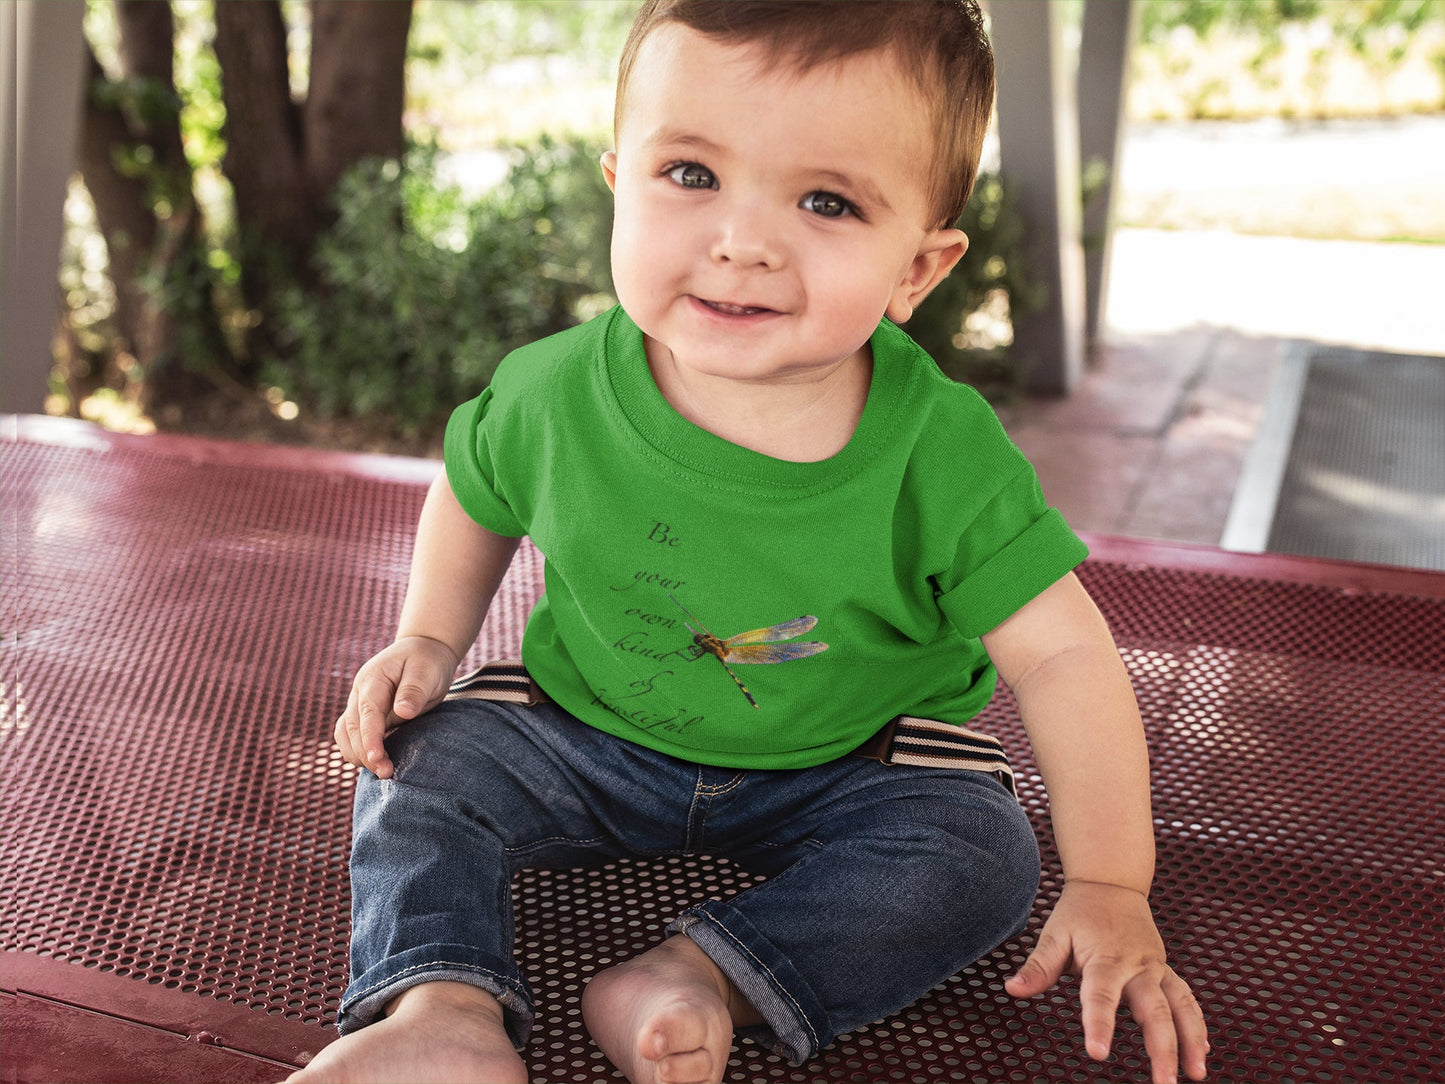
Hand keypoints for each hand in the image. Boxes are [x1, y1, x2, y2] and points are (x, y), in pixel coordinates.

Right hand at [334, 636, 460, 778]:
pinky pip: (354, 737)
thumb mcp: (427, 670)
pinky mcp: (367, 716)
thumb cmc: (427, 661)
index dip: (369, 739)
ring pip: (345, 735)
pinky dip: (360, 752)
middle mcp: (360, 694)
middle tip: (387, 774)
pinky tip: (378, 763)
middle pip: (351, 728)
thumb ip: (414, 690)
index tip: (377, 759)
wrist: (424, 652)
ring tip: (382, 772)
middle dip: (365, 753)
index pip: (366, 713)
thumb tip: (402, 712)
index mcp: (373, 680)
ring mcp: (360, 705)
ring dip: (358, 755)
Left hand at [1005, 880, 1208, 1083]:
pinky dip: (1197, 1024)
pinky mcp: (1166, 972)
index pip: (1101, 997)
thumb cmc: (1080, 912)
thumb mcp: (1054, 934)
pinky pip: (1186, 999)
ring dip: (1190, 1040)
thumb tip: (1012, 989)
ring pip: (1181, 1006)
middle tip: (1163, 1083)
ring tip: (1194, 1074)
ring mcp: (1156, 969)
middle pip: (1154, 1010)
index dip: (1099, 1025)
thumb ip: (1038, 966)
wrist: (1111, 884)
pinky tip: (1200, 1051)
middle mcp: (1137, 966)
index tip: (1098, 1054)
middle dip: (1162, 1048)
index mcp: (1105, 959)